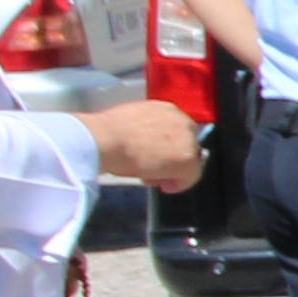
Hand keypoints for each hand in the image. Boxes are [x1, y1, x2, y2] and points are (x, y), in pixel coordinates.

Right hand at [88, 100, 205, 189]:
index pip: (177, 131)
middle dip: (173, 159)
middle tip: (155, 171)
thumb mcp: (133, 125)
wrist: (105, 139)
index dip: (168, 147)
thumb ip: (147, 132)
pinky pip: (191, 176)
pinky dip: (180, 184)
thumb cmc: (109, 132)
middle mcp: (181, 120)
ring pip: (189, 160)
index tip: (156, 157)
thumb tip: (148, 146)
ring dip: (174, 171)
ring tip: (153, 178)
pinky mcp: (187, 159)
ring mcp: (188, 139)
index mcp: (166, 109)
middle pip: (186, 144)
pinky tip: (165, 187)